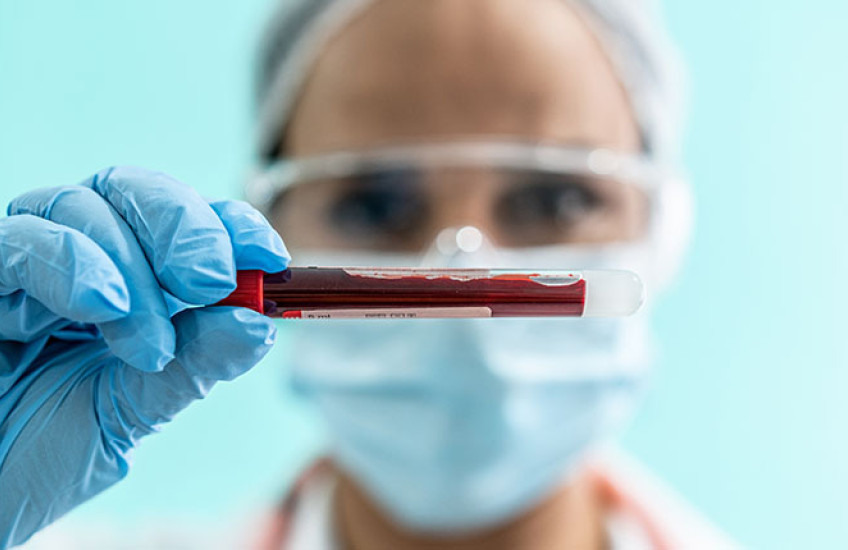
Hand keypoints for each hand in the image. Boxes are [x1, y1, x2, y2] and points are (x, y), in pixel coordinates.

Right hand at [0, 167, 288, 547]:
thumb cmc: (36, 453)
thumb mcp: (128, 414)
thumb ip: (191, 367)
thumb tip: (261, 325)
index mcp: (132, 288)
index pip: (189, 230)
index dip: (232, 228)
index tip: (270, 256)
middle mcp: (82, 261)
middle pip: (139, 193)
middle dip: (186, 229)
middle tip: (211, 280)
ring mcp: (29, 262)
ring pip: (86, 205)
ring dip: (133, 268)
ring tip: (146, 344)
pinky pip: (20, 239)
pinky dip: (70, 263)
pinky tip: (101, 305)